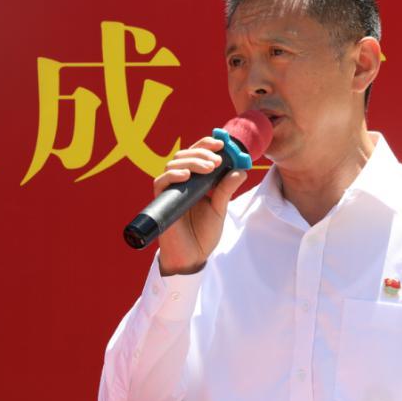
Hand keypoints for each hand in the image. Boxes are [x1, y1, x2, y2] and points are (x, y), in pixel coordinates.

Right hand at [153, 136, 247, 275]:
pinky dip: (173, 175)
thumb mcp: (219, 208)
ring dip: (192, 161)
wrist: (192, 257)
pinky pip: (161, 182)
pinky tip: (186, 175)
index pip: (197, 154)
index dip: (206, 144)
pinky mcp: (161, 201)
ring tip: (209, 167)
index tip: (222, 143)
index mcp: (195, 180)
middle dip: (201, 152)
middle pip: (184, 154)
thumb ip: (226, 189)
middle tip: (217, 160)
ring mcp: (170, 190)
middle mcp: (181, 182)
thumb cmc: (203, 234)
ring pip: (174, 164)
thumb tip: (241, 170)